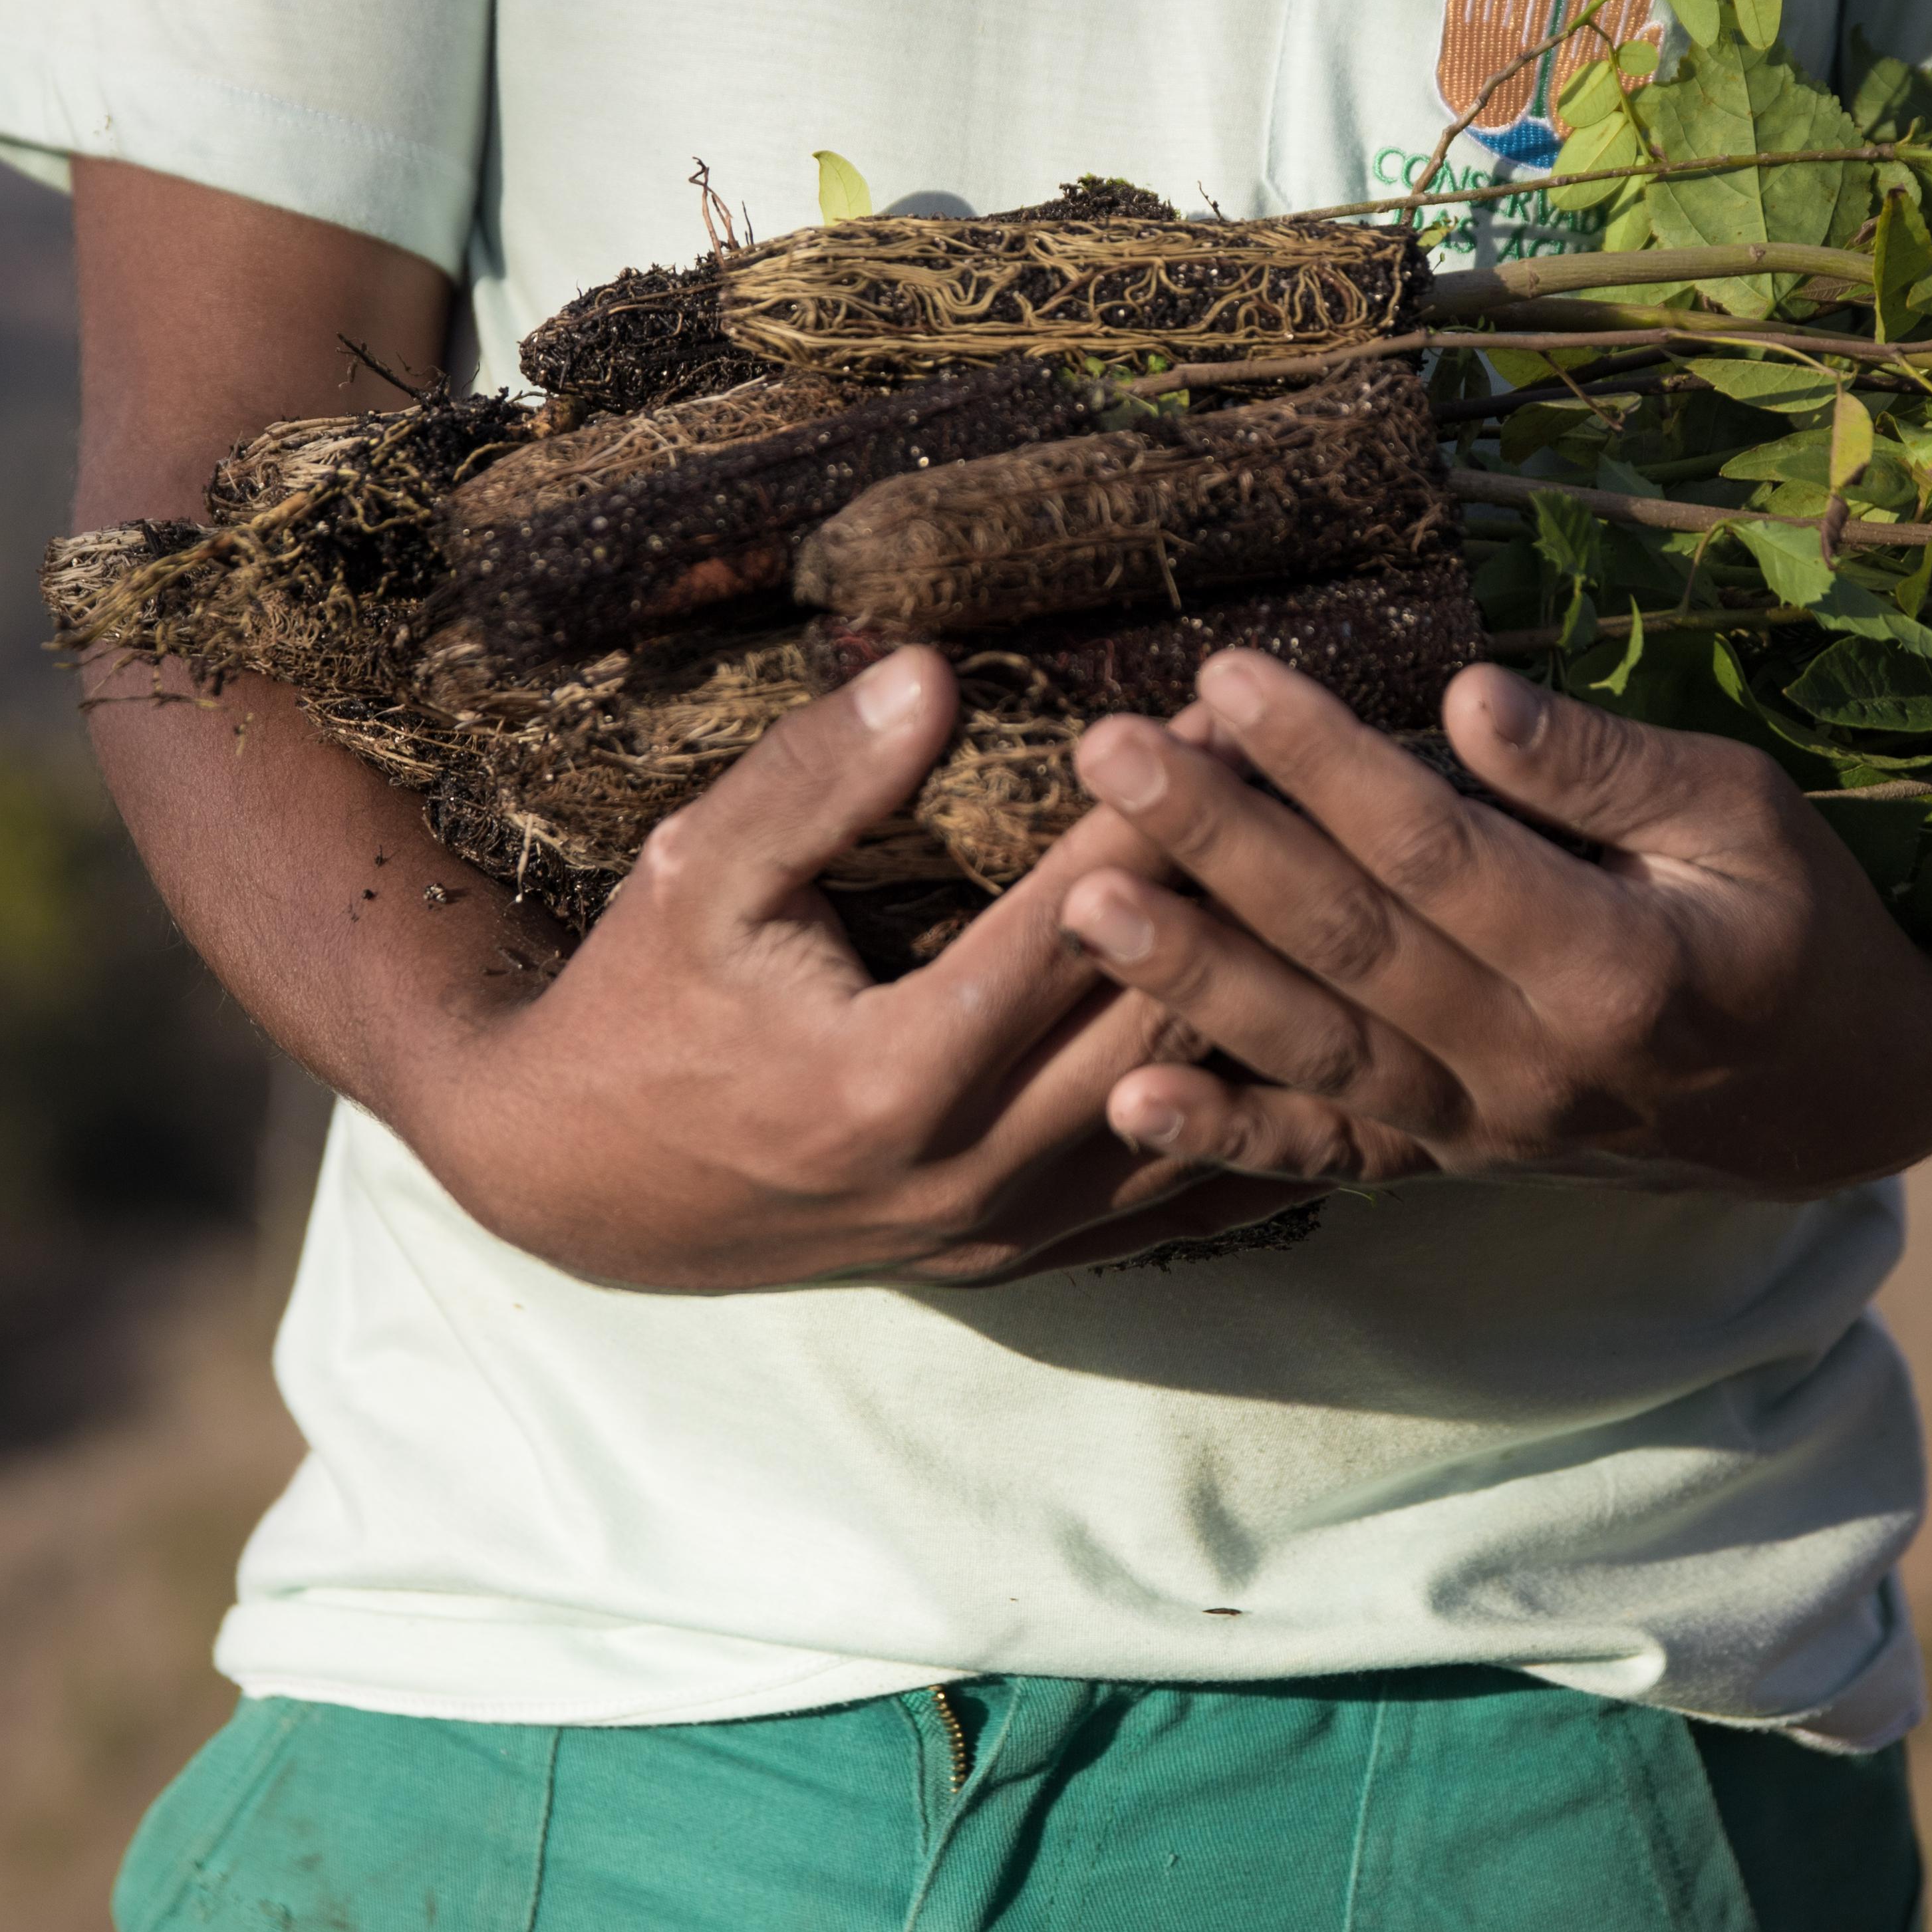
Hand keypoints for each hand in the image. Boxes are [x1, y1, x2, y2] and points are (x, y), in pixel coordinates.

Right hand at [410, 649, 1330, 1290]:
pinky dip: (1252, 1125)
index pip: (1072, 924)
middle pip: (1161, 1023)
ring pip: (1191, 1119)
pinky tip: (1332, 1054)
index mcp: (892, 1079)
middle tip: (1325, 788)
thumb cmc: (641, 1005)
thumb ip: (815, 778)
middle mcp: (967, 1175)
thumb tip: (933, 673)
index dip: (1157, 810)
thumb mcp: (696, 873)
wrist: (585, 1180)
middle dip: (1245, 895)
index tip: (1229, 717)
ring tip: (1345, 896)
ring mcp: (1002, 1232)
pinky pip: (1173, 1200)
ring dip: (1273, 1008)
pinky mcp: (1019, 1258)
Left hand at [1055, 654, 1931, 1198]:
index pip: (1439, 848)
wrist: (1847, 1096)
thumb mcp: (1746, 813)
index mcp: (1620, 966)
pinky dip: (1231, 1136)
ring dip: (1192, 979)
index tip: (1227, 676)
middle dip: (1219, 844)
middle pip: (1352, 944)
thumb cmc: (1800, 921)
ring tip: (1081, 901)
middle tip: (1106, 755)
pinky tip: (1128, 1100)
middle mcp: (1541, 1065)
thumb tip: (1467, 696)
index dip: (1327, 762)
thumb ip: (1602, 766)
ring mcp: (1492, 1130)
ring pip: (1319, 1052)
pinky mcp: (1459, 1163)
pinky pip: (1333, 1158)